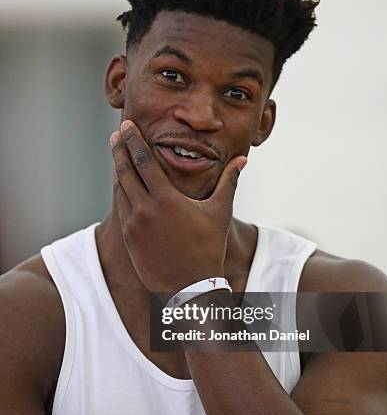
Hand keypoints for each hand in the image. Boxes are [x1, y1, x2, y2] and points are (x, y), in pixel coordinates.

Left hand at [110, 120, 246, 292]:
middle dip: (119, 150)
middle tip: (116, 135)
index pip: (143, 160)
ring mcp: (133, 225)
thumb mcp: (219, 213)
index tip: (127, 126)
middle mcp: (144, 209)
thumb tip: (242, 160)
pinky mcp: (128, 238)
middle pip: (125, 171)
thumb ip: (228, 182)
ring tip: (119, 156)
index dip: (133, 140)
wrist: (190, 288)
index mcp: (165, 199)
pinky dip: (121, 192)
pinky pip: (121, 208)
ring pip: (120, 189)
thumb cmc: (208, 249)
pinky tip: (123, 185)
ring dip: (118, 170)